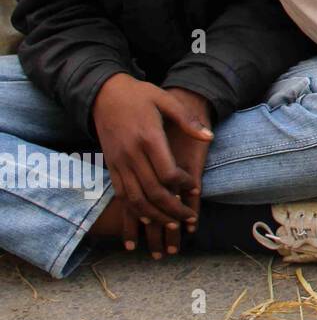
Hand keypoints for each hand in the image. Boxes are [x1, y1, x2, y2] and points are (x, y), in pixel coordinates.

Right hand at [92, 74, 212, 253]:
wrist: (103, 94)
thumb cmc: (139, 95)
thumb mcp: (166, 100)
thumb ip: (188, 120)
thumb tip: (209, 137)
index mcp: (148, 138)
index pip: (167, 173)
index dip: (183, 185)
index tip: (194, 189)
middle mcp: (131, 154)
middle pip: (153, 192)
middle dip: (172, 209)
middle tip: (188, 218)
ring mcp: (118, 162)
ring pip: (135, 199)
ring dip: (154, 216)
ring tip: (172, 225)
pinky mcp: (111, 166)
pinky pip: (121, 195)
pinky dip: (134, 210)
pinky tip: (147, 219)